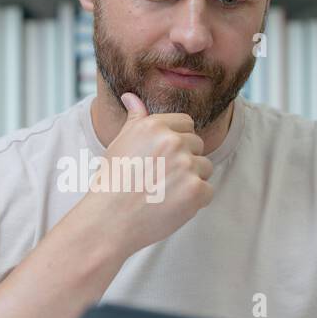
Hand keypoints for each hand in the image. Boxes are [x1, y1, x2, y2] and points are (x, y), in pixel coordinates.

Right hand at [75, 92, 213, 255]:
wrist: (109, 220)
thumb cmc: (112, 183)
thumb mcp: (120, 143)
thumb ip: (135, 119)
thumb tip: (132, 97)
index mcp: (154, 126)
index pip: (186, 124)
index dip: (177, 143)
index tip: (162, 159)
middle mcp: (172, 141)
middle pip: (198, 146)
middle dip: (185, 162)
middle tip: (159, 180)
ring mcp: (186, 165)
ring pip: (205, 168)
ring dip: (191, 182)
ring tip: (164, 193)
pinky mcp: (196, 190)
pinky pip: (208, 191)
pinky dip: (194, 203)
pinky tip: (171, 206)